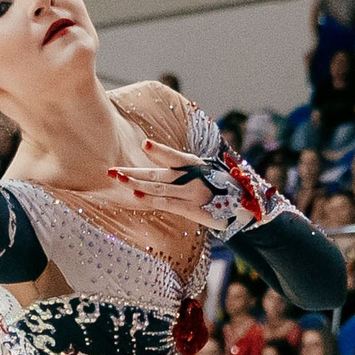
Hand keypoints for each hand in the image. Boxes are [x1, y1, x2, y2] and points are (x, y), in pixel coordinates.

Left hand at [104, 138, 247, 231]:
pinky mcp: (193, 210)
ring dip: (136, 185)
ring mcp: (193, 194)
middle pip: (158, 174)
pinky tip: (136, 195)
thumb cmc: (216, 184)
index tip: (144, 145)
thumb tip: (149, 149)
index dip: (160, 151)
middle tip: (112, 171)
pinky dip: (152, 199)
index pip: (175, 157)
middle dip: (133, 173)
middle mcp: (193, 177)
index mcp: (194, 164)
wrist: (242, 207)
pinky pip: (168, 204)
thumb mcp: (200, 168)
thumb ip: (177, 163)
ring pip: (159, 189)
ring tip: (118, 179)